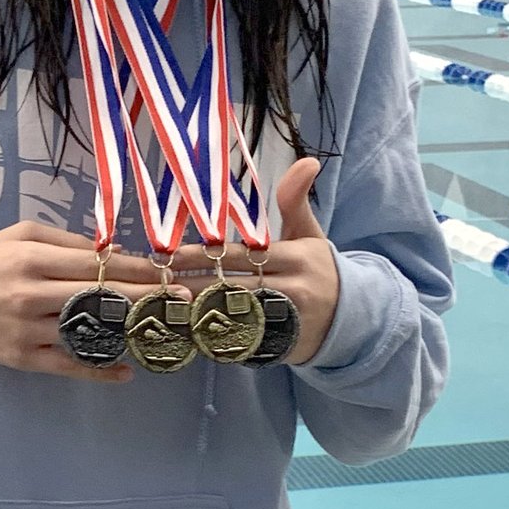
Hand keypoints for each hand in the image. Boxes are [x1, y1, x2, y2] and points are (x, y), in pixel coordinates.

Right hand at [0, 221, 192, 382]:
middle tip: (179, 298)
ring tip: (162, 328)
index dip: (133, 268)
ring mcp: (28, 331)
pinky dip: (98, 370)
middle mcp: (32, 294)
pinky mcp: (23, 360)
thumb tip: (113, 253)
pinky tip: (126, 372)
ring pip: (87, 332)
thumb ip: (66, 241)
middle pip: (98, 297)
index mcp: (32, 259)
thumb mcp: (22, 235)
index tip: (166, 271)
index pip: (93, 264)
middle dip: (144, 296)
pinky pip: (68, 366)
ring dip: (127, 331)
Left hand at [170, 158, 338, 365]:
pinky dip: (212, 338)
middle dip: (190, 284)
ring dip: (196, 313)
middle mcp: (291, 291)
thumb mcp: (309, 234)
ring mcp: (284, 323)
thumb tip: (307, 160)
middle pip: (231, 288)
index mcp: (296, 258)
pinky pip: (240, 344)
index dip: (205, 256)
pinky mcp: (277, 348)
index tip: (171, 254)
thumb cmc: (319, 269)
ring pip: (232, 318)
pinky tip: (185, 334)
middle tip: (155, 280)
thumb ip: (295, 200)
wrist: (353, 320)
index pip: (242, 256)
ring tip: (161, 307)